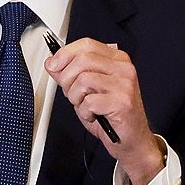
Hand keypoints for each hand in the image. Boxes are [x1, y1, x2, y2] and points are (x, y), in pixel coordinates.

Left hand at [45, 38, 162, 184]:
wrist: (131, 140)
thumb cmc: (111, 114)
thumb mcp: (87, 90)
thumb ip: (70, 74)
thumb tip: (52, 63)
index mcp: (116, 59)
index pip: (87, 44)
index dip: (65, 53)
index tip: (53, 65)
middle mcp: (123, 68)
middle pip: (82, 60)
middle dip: (67, 78)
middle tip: (70, 93)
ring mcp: (125, 84)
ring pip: (83, 79)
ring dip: (75, 97)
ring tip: (84, 105)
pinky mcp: (122, 102)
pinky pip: (89, 101)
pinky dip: (84, 112)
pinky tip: (92, 115)